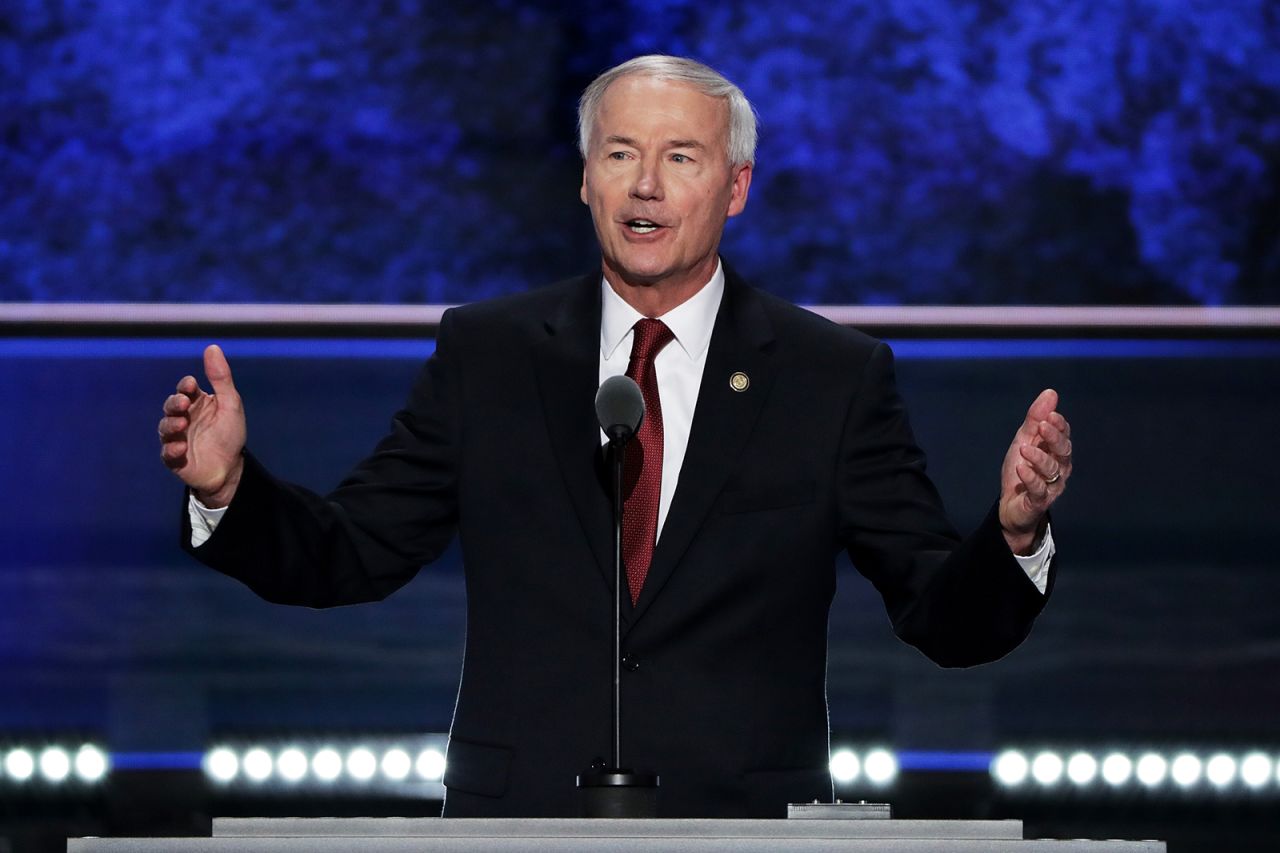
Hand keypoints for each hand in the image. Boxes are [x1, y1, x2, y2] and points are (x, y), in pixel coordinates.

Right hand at [158, 344, 246, 507]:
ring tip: (182, 424)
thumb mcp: (230, 404)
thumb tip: (212, 347)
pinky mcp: (174, 458)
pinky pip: (167, 453)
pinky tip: (181, 447)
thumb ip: (221, 378)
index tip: (191, 385)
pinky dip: (172, 449)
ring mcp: (176, 438)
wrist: (230, 468)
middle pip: (171, 406)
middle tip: (184, 404)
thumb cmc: (230, 433)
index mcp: (196, 403)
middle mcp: (183, 417)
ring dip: (171, 425)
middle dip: (175, 403)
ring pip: (165, 428)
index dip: (186, 386)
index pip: (185, 389)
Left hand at [998, 388, 1071, 554]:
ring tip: (1024, 449)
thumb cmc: (1021, 470)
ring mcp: (1051, 486)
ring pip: (1051, 470)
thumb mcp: (1024, 440)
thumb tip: (1051, 392)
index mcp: (1057, 452)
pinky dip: (1030, 477)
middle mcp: (1059, 469)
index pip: (1063, 436)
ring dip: (1038, 457)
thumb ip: (1035, 419)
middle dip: (1054, 438)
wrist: (1011, 505)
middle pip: (1063, 451)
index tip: (1050, 415)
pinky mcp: (1039, 501)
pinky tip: (1021, 468)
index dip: (1059, 426)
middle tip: (1043, 426)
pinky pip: (1038, 489)